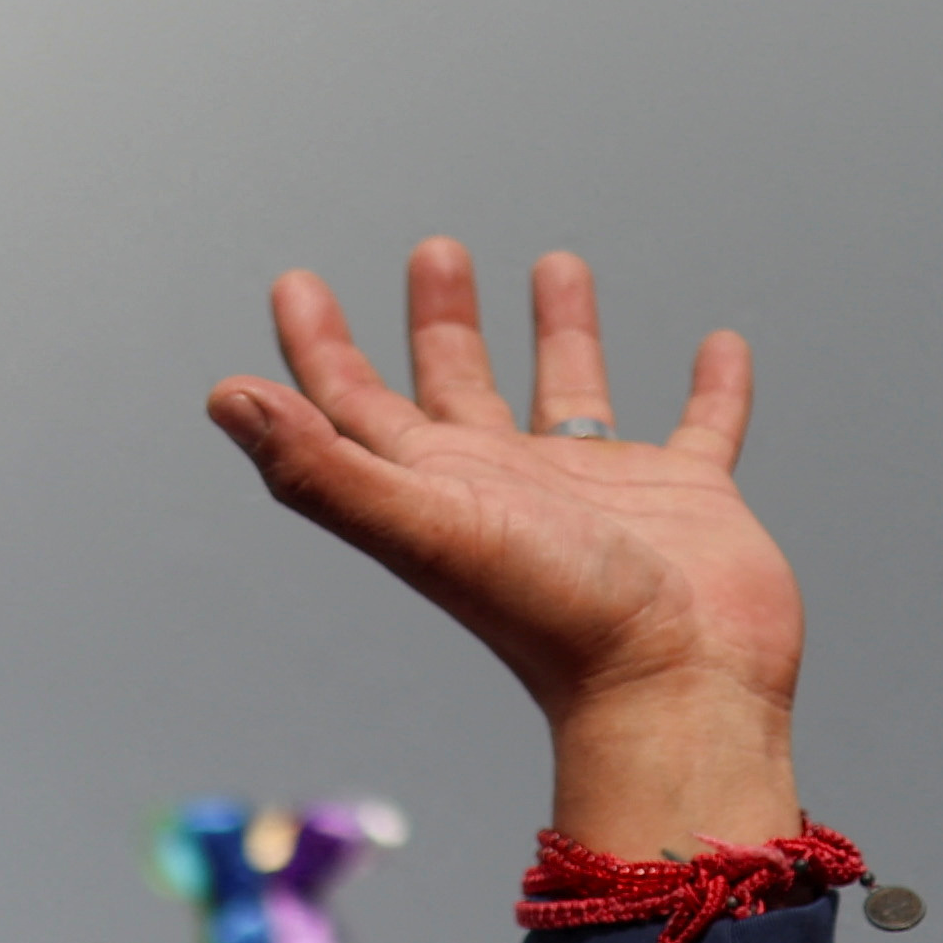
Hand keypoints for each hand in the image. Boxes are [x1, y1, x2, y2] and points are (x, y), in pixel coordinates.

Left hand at [206, 243, 804, 853]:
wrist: (675, 690)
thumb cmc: (553, 618)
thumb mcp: (425, 526)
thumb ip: (322, 466)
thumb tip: (223, 396)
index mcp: (440, 490)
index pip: (357, 408)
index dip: (319, 349)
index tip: (294, 282)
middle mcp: (511, 487)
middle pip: (459, 388)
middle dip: (440, 322)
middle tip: (435, 253)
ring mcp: (601, 493)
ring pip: (573, 393)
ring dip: (561, 333)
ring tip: (553, 263)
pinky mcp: (690, 498)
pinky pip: (703, 426)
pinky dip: (712, 387)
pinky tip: (718, 344)